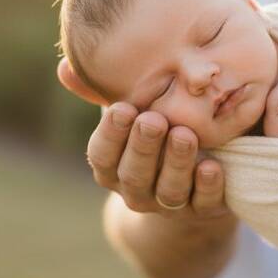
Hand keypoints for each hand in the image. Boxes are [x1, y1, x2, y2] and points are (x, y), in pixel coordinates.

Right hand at [58, 58, 229, 220]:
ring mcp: (169, 204)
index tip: (122, 108)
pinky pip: (204, 203)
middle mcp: (136, 190)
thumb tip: (65, 68)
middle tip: (154, 120)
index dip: (111, 134)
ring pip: (169, 190)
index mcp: (112, 168)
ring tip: (185, 135)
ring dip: (176, 162)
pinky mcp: (204, 209)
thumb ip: (101, 93)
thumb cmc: (152, 135)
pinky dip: (206, 186)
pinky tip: (211, 166)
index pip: (102, 156)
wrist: (190, 181)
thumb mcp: (130, 114)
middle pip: (134, 175)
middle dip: (143, 147)